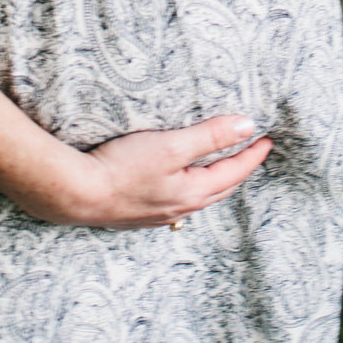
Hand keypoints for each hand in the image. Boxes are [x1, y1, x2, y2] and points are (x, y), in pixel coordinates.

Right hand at [26, 115, 274, 230]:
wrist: (76, 194)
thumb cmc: (122, 168)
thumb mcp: (171, 145)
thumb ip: (211, 136)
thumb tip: (247, 127)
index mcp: (193, 192)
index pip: (234, 172)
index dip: (252, 154)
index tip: (266, 140)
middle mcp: (179, 209)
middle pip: (219, 189)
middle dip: (238, 171)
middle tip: (250, 154)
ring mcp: (158, 216)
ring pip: (198, 199)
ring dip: (214, 183)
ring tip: (221, 170)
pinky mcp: (138, 216)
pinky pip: (176, 204)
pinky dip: (189, 191)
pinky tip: (179, 188)